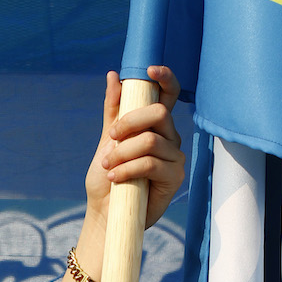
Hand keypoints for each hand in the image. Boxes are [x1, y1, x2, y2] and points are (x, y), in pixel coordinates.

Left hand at [86, 66, 184, 233]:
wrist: (106, 212)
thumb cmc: (108, 178)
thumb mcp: (107, 140)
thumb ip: (113, 110)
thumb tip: (113, 75)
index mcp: (155, 126)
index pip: (169, 95)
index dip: (165, 78)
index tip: (150, 69)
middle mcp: (170, 138)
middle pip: (160, 113)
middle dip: (130, 122)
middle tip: (111, 137)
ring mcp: (175, 158)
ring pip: (151, 141)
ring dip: (122, 152)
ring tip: (109, 167)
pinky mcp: (174, 178)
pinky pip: (151, 163)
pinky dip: (127, 169)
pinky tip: (115, 177)